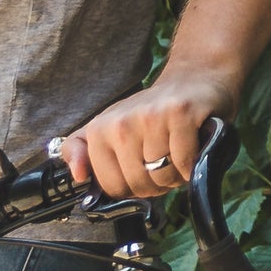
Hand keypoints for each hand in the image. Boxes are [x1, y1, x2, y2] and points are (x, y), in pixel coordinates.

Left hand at [59, 65, 236, 199]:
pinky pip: (184, 164)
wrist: (191, 81)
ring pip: (162, 176)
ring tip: (177, 154)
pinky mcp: (180, 113)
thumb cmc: (149, 115)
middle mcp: (121, 122)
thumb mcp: (108, 129)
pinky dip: (192, 165)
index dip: (133, 188)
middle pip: (139, 184)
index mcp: (99, 130)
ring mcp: (150, 116)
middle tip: (164, 161)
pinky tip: (192, 149)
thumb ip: (80, 150)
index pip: (113, 188)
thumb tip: (78, 175)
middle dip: (156, 183)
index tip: (142, 168)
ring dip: (176, 175)